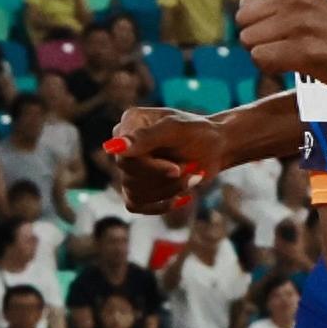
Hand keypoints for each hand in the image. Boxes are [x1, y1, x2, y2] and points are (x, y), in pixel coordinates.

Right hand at [104, 105, 230, 212]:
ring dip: (170, 189)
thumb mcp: (176, 130)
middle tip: (191, 168)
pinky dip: (162, 204)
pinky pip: (136, 205)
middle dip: (165, 178)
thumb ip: (146, 137)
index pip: (125, 156)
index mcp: (130, 122)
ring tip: (192, 176)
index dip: (151, 167)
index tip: (176, 169)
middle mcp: (123, 144)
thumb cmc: (198, 133)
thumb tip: (111, 147)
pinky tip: (183, 197)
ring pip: (135, 192)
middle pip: (129, 176)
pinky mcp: (135, 187)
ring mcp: (128, 168)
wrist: (215, 148)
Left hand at [235, 0, 326, 93]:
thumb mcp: (311, 5)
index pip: (246, 3)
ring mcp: (300, 23)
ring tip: (291, 56)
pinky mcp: (303, 50)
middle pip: (243, 22)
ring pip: (249, 41)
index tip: (280, 33)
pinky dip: (271, 68)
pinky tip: (293, 67)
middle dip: (256, 38)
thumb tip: (241, 14)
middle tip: (282, 46)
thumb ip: (279, 3)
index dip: (258, 23)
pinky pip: (261, 58)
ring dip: (264, 54)